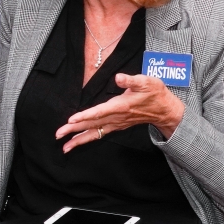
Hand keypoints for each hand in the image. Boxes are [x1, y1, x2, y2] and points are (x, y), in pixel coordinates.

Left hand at [55, 73, 185, 150]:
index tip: (71, 119)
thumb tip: (118, 78)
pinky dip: (87, 139)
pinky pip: (99, 134)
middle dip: (74, 130)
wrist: (165, 110)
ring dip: (78, 139)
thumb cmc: (155, 93)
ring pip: (94, 132)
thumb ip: (131, 80)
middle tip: (58, 135)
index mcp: (121, 106)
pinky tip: (77, 142)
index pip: (100, 111)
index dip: (85, 115)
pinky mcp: (116, 126)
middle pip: (92, 124)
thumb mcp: (146, 82)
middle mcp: (116, 117)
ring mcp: (116, 123)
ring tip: (64, 146)